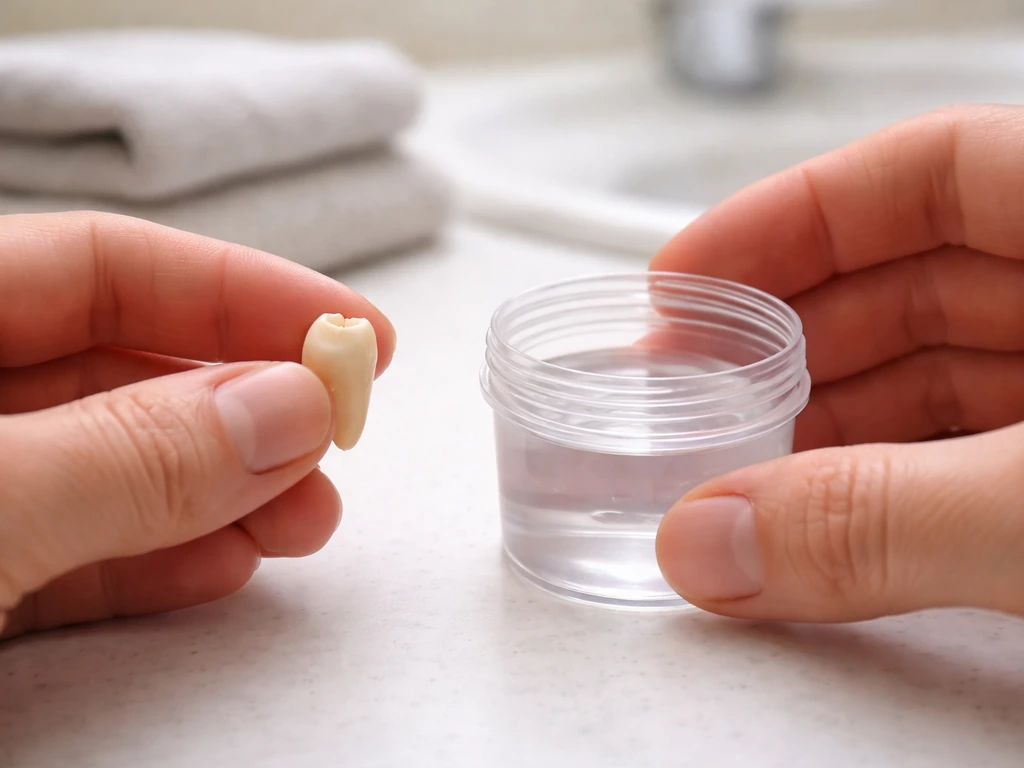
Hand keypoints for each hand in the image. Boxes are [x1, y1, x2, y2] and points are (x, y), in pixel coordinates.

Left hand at [0, 212, 394, 638]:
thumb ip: (130, 454)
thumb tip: (292, 406)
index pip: (100, 264)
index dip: (239, 288)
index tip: (354, 331)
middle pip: (117, 368)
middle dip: (243, 404)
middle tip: (337, 437)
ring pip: (105, 468)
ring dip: (220, 493)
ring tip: (304, 522)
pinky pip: (66, 554)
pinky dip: (152, 559)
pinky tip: (223, 564)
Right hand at [650, 105, 1023, 621]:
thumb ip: (882, 521)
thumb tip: (711, 544)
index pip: (929, 171)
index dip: (789, 215)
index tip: (683, 276)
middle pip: (916, 278)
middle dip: (788, 335)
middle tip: (686, 387)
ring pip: (946, 377)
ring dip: (831, 424)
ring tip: (739, 470)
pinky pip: (982, 457)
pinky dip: (898, 486)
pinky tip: (829, 520)